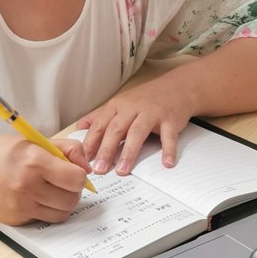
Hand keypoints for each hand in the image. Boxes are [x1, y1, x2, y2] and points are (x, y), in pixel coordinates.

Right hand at [0, 135, 91, 225]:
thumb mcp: (31, 141)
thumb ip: (64, 149)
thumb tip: (87, 166)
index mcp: (34, 160)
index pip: (76, 178)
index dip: (80, 174)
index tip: (74, 170)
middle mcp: (28, 185)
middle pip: (72, 199)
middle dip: (74, 190)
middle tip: (65, 181)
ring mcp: (22, 205)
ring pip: (62, 213)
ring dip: (63, 202)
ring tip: (53, 189)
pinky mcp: (17, 219)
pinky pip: (44, 218)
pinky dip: (47, 209)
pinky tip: (36, 196)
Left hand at [75, 78, 194, 175]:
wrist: (177, 87)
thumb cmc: (146, 99)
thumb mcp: (120, 103)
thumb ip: (99, 116)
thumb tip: (79, 129)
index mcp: (117, 105)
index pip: (100, 125)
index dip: (90, 142)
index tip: (82, 160)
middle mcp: (133, 107)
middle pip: (116, 129)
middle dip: (106, 150)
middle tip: (99, 169)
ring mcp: (152, 113)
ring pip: (138, 132)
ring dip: (129, 152)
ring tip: (122, 169)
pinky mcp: (170, 119)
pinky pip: (169, 136)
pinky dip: (168, 150)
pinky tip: (166, 163)